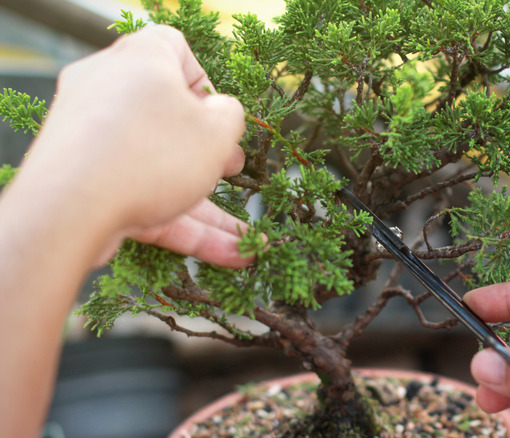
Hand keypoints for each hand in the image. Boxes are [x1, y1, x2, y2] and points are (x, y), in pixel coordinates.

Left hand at [21, 25, 246, 264]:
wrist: (68, 212)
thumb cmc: (151, 155)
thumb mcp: (217, 129)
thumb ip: (231, 115)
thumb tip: (223, 113)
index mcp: (140, 61)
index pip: (175, 49)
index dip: (205, 81)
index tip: (220, 115)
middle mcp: (109, 91)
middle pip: (169, 119)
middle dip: (210, 154)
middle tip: (232, 172)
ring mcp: (92, 139)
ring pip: (160, 169)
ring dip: (207, 208)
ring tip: (244, 242)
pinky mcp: (84, 183)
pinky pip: (142, 198)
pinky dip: (181, 224)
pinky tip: (226, 255)